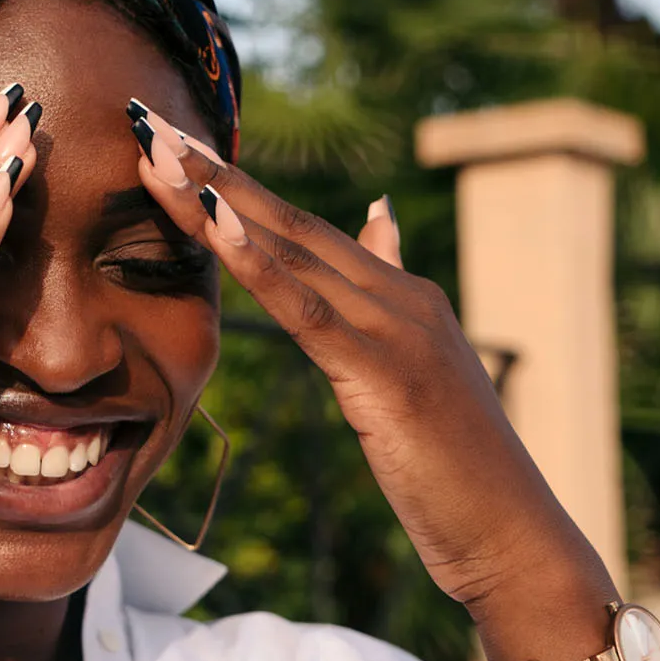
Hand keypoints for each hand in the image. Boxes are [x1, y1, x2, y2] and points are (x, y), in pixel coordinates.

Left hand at [130, 105, 605, 608]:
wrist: (512, 538)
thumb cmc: (457, 473)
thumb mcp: (413, 374)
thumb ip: (385, 297)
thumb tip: (376, 218)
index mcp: (402, 296)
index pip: (302, 229)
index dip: (235, 187)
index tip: (175, 147)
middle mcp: (401, 296)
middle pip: (288, 222)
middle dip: (212, 172)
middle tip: (147, 122)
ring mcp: (398, 329)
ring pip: (289, 250)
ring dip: (217, 199)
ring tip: (159, 154)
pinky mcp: (386, 372)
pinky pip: (307, 308)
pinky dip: (257, 262)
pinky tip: (214, 223)